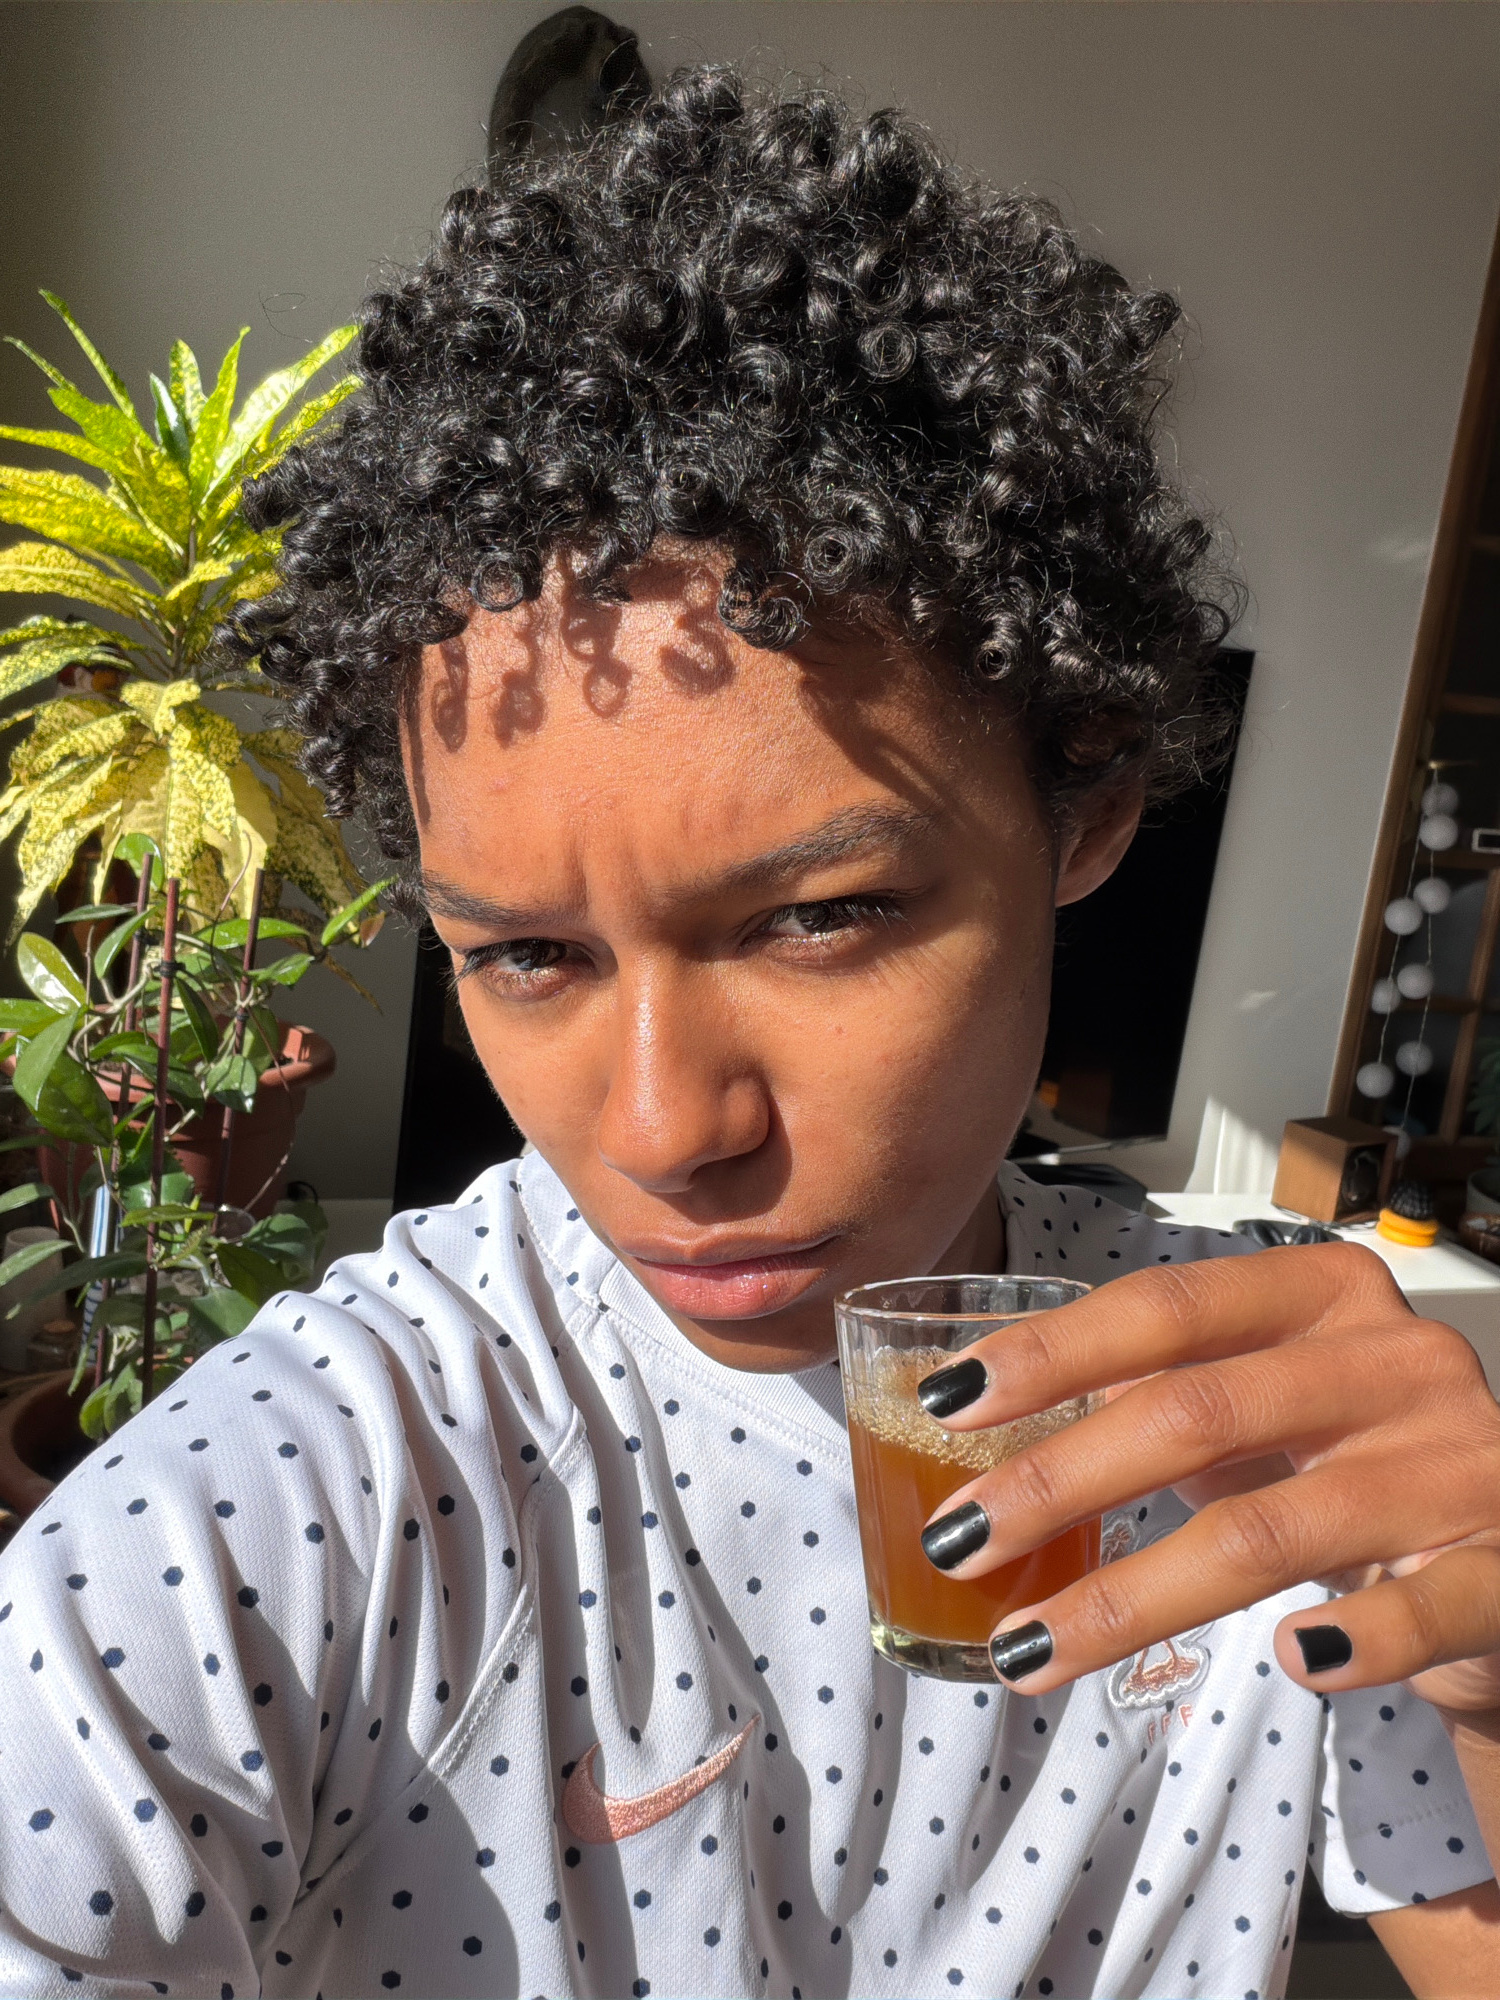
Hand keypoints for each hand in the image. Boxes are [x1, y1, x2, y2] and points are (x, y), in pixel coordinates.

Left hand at [916, 1243, 1499, 1706]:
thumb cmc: (1355, 1464)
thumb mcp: (1261, 1405)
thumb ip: (1160, 1394)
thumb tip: (989, 1416)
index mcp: (1323, 1295)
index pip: (1167, 1309)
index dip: (1052, 1352)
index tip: (951, 1401)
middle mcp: (1393, 1360)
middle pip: (1196, 1413)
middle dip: (1059, 1482)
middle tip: (960, 1539)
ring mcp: (1457, 1462)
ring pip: (1271, 1530)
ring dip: (1129, 1600)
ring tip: (1026, 1649)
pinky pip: (1422, 1609)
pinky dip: (1354, 1639)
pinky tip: (1292, 1665)